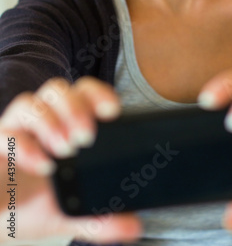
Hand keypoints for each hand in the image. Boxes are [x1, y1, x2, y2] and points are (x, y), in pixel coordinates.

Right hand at [0, 76, 141, 243]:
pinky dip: (23, 146)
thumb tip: (133, 227)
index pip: (83, 93)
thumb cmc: (37, 204)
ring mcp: (16, 130)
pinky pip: (4, 133)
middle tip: (86, 136)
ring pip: (29, 103)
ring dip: (49, 122)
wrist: (0, 223)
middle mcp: (40, 120)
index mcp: (65, 124)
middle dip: (74, 108)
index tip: (113, 112)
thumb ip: (101, 218)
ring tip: (64, 149)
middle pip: (57, 90)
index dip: (98, 94)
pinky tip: (41, 165)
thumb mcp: (72, 214)